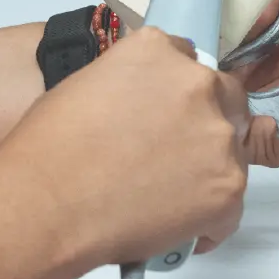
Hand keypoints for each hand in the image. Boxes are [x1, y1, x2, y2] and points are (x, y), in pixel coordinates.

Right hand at [0, 28, 249, 265]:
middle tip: (176, 154)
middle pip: (225, 98)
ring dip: (208, 170)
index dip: (178, 93)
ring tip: (168, 198)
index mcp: (158, 51)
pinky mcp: (228, 185)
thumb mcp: (87, 84)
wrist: (46, 203)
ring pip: (231, 152)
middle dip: (207, 122)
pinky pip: (231, 206)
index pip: (188, 62)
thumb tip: (143, 107)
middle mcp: (197, 84)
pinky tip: (178, 227)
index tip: (168, 114)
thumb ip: (132, 84)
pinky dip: (210, 220)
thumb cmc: (48, 150)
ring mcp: (218, 135)